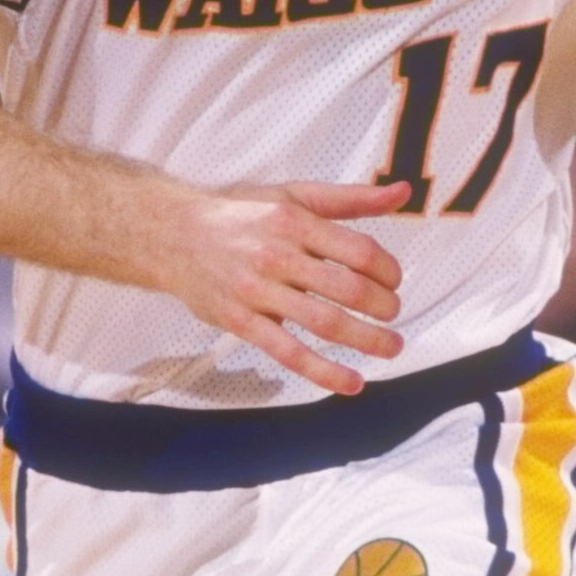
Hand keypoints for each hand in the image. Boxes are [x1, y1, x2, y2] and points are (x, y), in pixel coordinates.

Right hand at [151, 177, 409, 397]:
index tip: (394, 280)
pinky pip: (289, 352)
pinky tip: (352, 382)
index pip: (359, 251)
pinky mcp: (242, 322)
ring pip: (325, 323)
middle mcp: (278, 256)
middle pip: (348, 289)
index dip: (388, 271)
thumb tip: (403, 192)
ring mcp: (258, 292)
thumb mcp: (294, 196)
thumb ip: (351, 199)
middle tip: (394, 313)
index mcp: (295, 222)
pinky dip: (325, 371)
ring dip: (366, 340)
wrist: (173, 235)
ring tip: (390, 347)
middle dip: (384, 307)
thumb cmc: (240, 214)